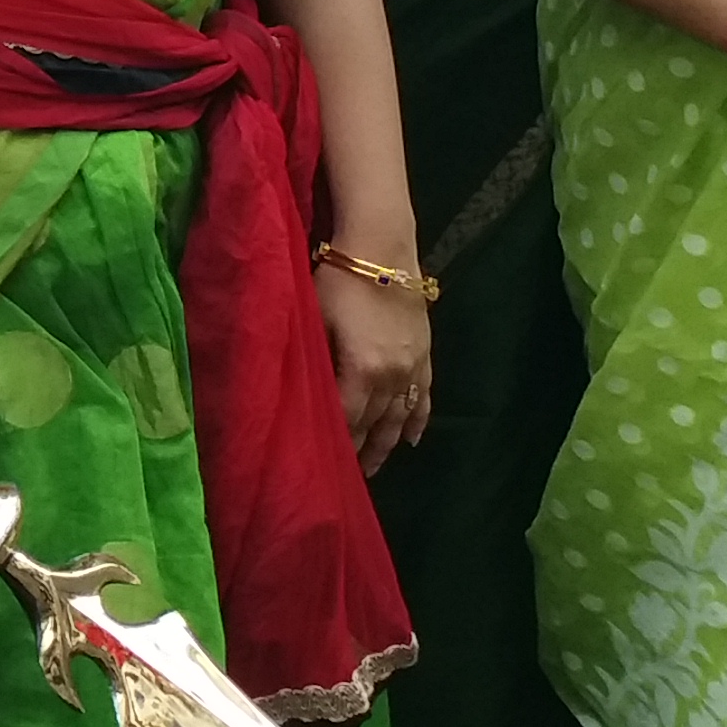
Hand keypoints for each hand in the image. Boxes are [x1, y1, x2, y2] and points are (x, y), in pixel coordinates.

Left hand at [315, 264, 432, 474]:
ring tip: (374, 468)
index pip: (347, 419)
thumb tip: (300, 395)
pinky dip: (419, 421)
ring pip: (401, 418)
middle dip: (359, 450)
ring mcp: (414, 367)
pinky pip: (424, 399)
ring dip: (388, 444)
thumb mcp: (314, 319)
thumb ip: (314, 361)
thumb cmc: (338, 280)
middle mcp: (393, 377)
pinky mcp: (425, 355)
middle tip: (345, 478)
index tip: (322, 466)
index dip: (336, 443)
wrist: (383, 248)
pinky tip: (413, 440)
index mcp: (363, 370)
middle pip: (374, 424)